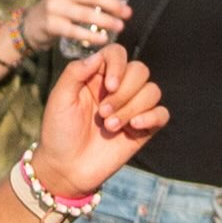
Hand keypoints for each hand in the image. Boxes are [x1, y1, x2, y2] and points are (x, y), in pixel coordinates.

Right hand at [24, 0, 128, 57]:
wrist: (30, 25)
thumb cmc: (58, 9)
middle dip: (113, 5)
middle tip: (127, 13)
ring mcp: (53, 7)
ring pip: (85, 14)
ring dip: (106, 21)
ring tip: (120, 26)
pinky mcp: (51, 24)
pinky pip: (75, 30)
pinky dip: (91, 36)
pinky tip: (103, 39)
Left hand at [34, 48, 164, 192]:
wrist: (66, 168)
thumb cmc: (58, 132)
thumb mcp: (59, 99)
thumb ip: (75, 72)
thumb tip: (99, 55)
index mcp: (97, 77)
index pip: (118, 54)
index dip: (119, 65)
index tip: (110, 86)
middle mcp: (118, 89)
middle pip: (140, 71)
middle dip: (125, 92)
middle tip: (103, 114)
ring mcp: (132, 108)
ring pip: (152, 91)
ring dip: (133, 108)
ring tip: (110, 127)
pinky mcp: (143, 129)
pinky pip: (162, 113)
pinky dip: (152, 116)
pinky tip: (134, 126)